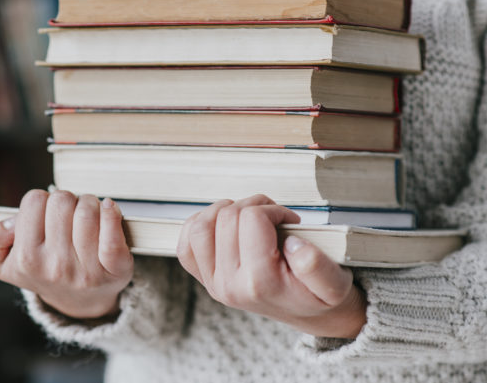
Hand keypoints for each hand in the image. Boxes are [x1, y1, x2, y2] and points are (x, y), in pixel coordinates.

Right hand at [0, 190, 133, 318]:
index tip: (46, 215)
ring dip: (89, 203)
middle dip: (66, 200)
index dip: (41, 201)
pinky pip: (114, 235)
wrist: (80, 300)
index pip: (34, 200)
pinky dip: (112, 214)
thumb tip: (9, 223)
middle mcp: (55, 266)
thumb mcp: (2, 261)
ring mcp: (86, 269)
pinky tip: (108, 207)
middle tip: (68, 215)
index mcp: (26, 259)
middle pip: (61, 201)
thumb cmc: (43, 270)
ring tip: (86, 215)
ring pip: (87, 210)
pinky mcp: (115, 269)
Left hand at [177, 195, 366, 337]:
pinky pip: (186, 243)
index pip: (251, 219)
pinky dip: (201, 225)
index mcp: (260, 283)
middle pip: (226, 217)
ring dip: (224, 211)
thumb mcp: (335, 284)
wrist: (308, 315)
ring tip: (248, 217)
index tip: (289, 220)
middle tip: (273, 216)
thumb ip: (318, 266)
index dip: (273, 210)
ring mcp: (213, 282)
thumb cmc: (319, 296)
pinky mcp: (205, 278)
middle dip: (252, 206)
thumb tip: (292, 244)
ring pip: (200, 226)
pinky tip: (225, 225)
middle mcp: (230, 285)